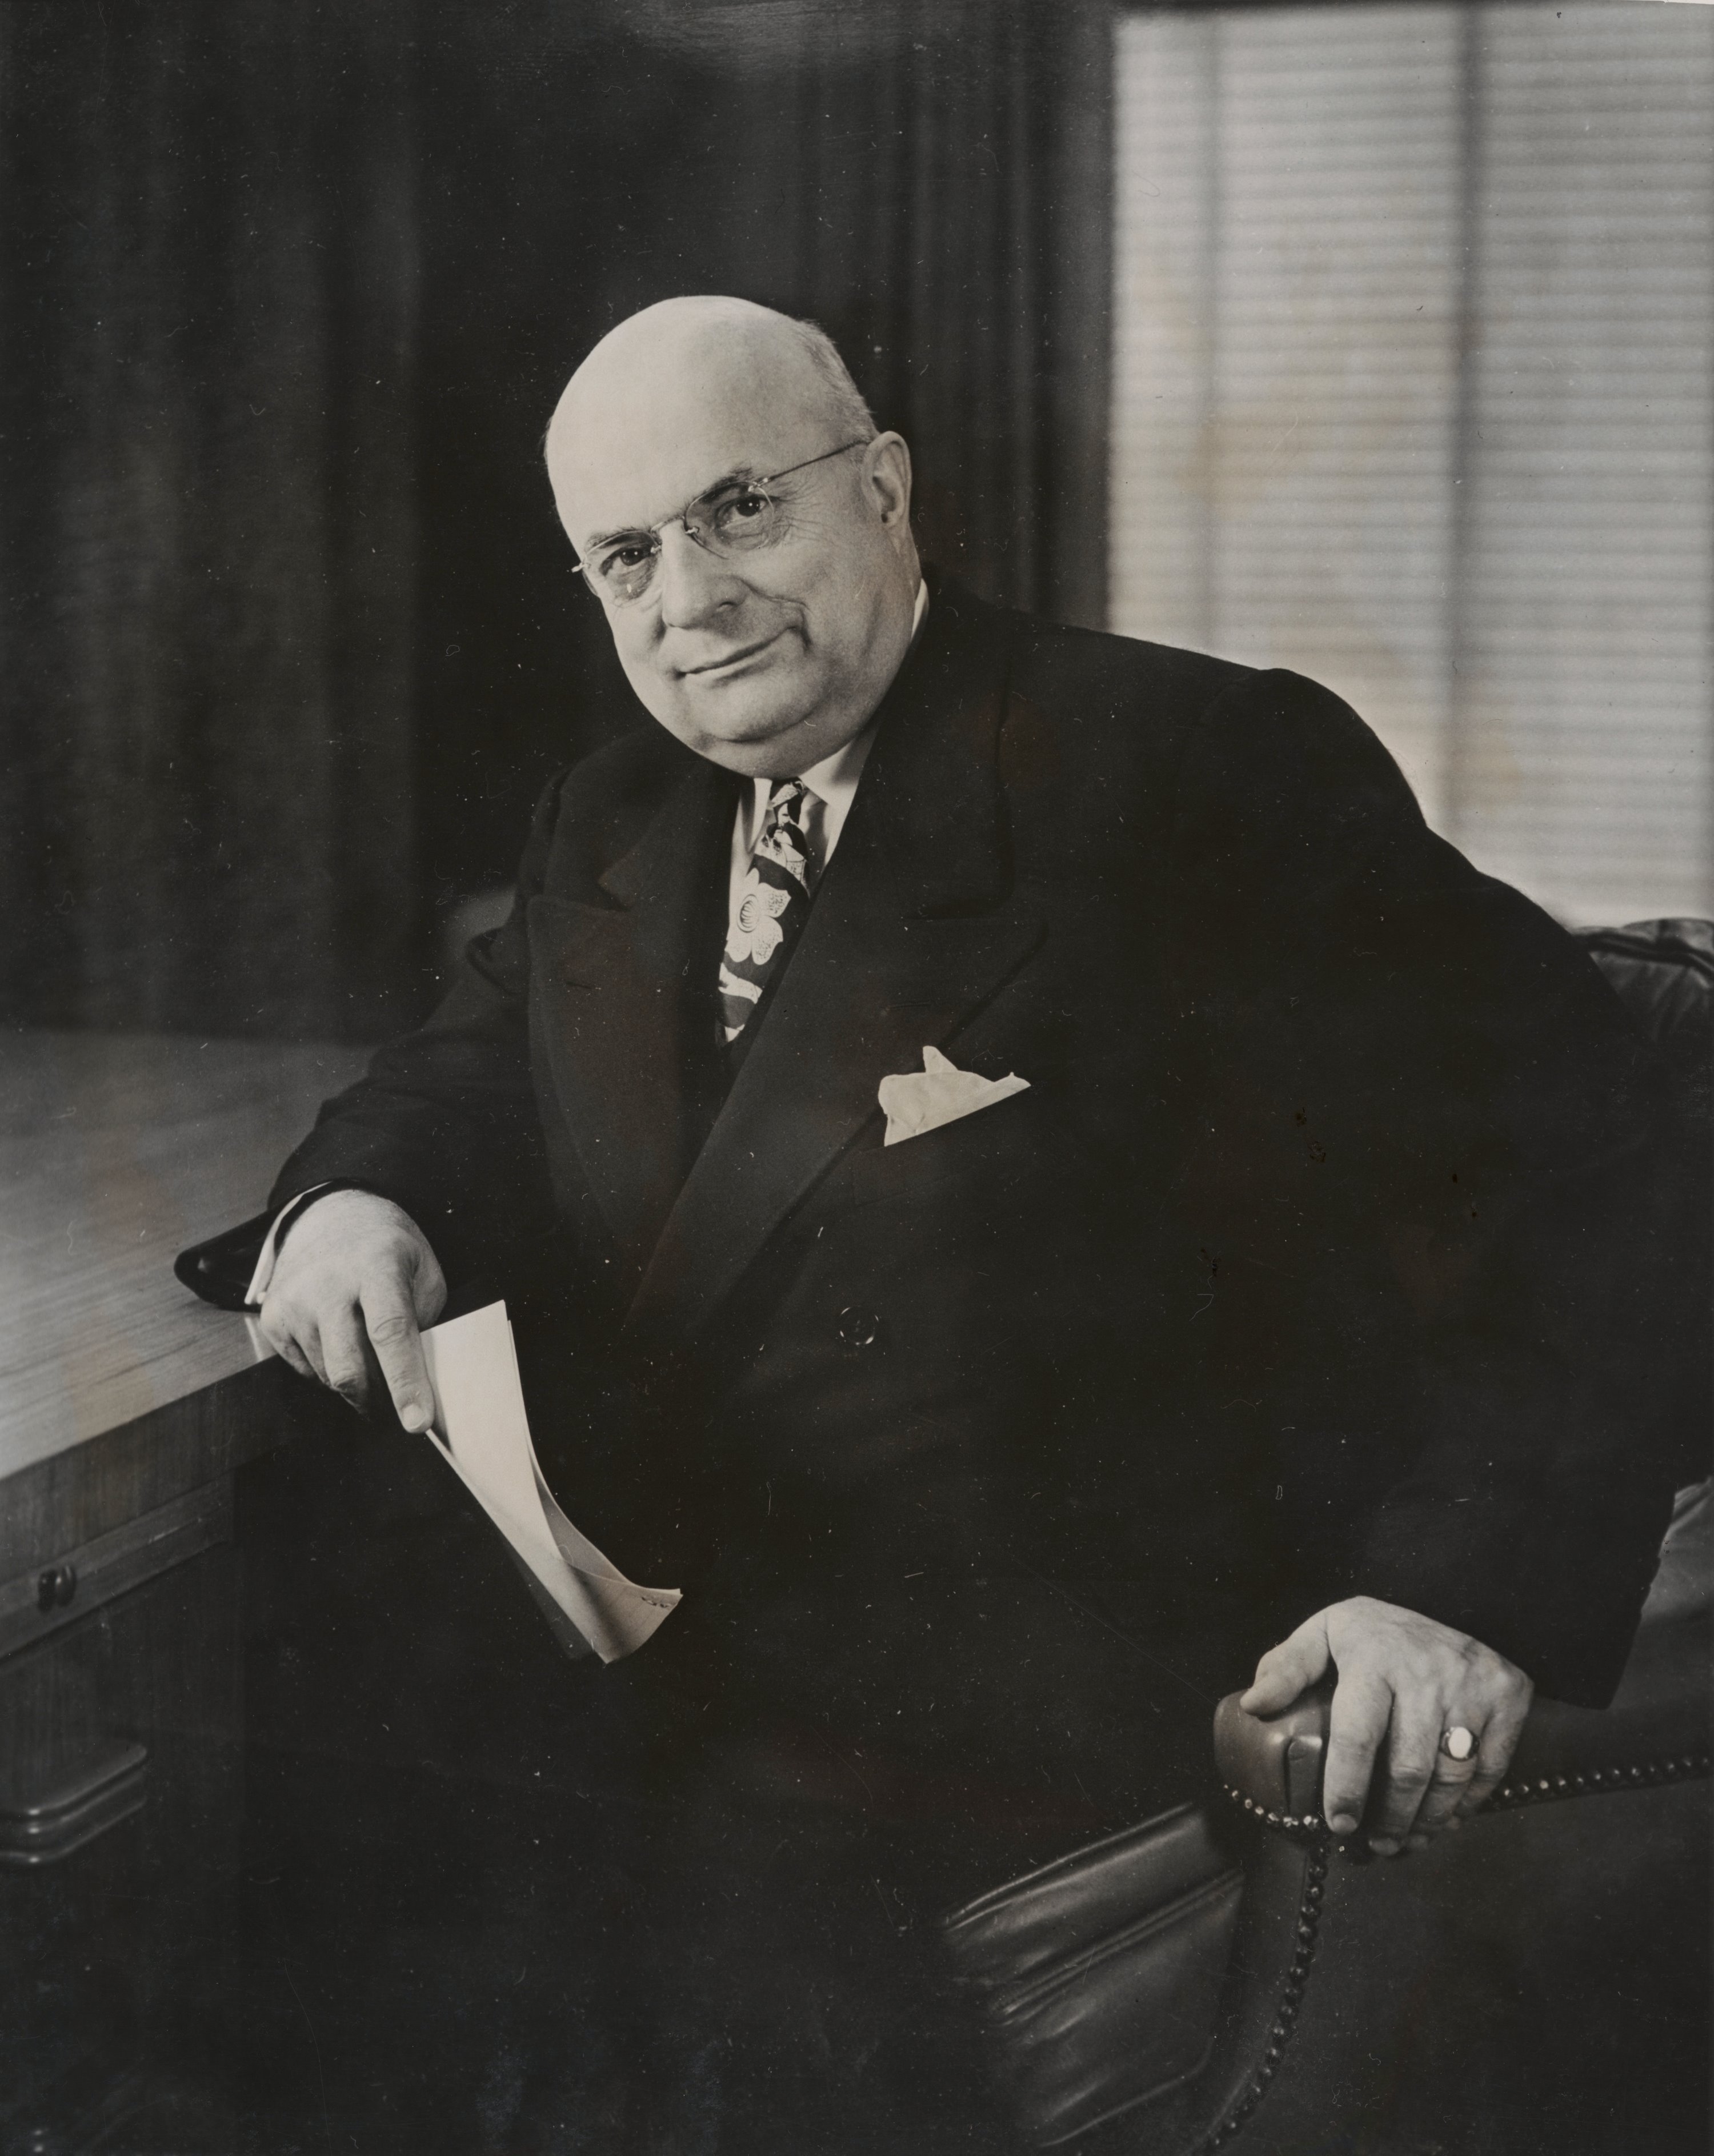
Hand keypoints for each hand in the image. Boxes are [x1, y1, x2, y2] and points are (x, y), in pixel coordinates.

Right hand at [257, 1189, 445, 1431]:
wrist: (332, 1217)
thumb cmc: (388, 1251)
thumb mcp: (424, 1271)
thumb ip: (425, 1323)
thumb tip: (423, 1383)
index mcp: (378, 1265)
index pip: (390, 1331)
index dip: (405, 1381)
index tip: (417, 1422)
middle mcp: (328, 1283)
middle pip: (349, 1368)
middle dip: (378, 1399)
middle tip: (397, 1404)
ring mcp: (294, 1300)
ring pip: (329, 1376)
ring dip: (355, 1380)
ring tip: (366, 1347)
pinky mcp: (272, 1317)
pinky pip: (306, 1371)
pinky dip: (328, 1369)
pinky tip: (338, 1338)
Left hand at [1239, 1596, 1532, 1854]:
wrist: (1450, 1600)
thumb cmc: (1375, 1632)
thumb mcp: (1324, 1632)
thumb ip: (1287, 1667)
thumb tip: (1253, 1705)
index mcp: (1374, 1655)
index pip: (1358, 1734)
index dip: (1346, 1786)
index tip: (1338, 1823)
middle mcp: (1427, 1671)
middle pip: (1409, 1767)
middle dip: (1390, 1817)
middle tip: (1375, 1844)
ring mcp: (1473, 1685)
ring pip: (1451, 1776)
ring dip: (1428, 1821)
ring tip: (1405, 1841)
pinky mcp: (1509, 1697)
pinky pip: (1489, 1769)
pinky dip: (1466, 1805)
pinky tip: (1444, 1820)